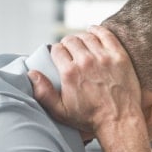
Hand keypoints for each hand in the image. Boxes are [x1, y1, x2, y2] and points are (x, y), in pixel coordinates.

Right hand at [28, 25, 142, 134]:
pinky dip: (98, 30)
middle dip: (68, 44)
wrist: (119, 120)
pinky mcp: (119, 56)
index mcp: (69, 73)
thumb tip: (32, 74)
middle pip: (71, 40)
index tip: (60, 56)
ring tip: (82, 44)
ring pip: (87, 36)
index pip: (57, 49)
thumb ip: (43, 93)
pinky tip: (94, 32)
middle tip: (71, 51)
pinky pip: (106, 34)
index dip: (57, 51)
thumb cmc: (90, 118)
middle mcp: (86, 62)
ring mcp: (104, 58)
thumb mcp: (61, 111)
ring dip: (82, 37)